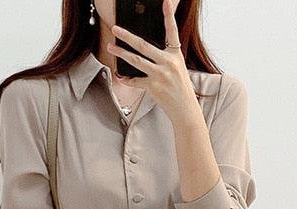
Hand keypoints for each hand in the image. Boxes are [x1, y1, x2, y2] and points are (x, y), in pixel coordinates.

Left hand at [108, 0, 198, 124]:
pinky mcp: (153, 87)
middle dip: (127, 36)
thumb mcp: (178, 68)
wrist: (185, 110)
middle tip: (115, 29)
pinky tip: (120, 76)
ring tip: (110, 47)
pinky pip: (135, 81)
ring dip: (121, 53)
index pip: (172, 31)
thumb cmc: (181, 89)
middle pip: (144, 45)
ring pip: (136, 60)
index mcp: (176, 55)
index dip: (169, 16)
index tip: (164, 2)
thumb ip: (164, 57)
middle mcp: (168, 63)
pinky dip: (127, 79)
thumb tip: (145, 49)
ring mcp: (160, 75)